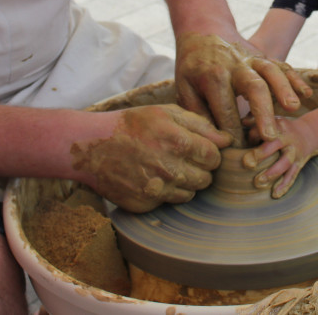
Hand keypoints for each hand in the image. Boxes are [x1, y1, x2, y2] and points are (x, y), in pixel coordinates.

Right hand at [69, 105, 230, 212]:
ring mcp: (156, 190)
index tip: (200, 148)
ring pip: (190, 193)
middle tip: (183, 157)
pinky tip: (153, 177)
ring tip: (167, 166)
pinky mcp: (144, 204)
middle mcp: (169, 169)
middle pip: (206, 178)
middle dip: (200, 168)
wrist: (91, 147)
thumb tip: (226, 139)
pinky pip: (170, 202)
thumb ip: (199, 124)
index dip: (210, 153)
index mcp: (177, 142)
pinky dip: (167, 192)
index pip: (214, 157)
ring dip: (185, 182)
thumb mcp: (165, 112)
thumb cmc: (130, 125)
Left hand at [175, 32, 311, 146]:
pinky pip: (282, 65)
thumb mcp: (184, 87)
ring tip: (294, 108)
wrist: (203, 30)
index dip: (233, 133)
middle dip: (263, 112)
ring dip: (284, 89)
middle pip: (253, 87)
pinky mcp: (263, 56)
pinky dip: (295, 78)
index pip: (225, 110)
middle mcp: (235, 65)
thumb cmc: (193, 66)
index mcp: (213, 76)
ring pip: (272, 72)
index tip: (240, 151)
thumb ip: (198, 113)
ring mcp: (252, 59)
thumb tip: (215, 139)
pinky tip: (306, 93)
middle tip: (270, 136)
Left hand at [242, 116, 317, 198]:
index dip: (254, 135)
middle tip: (247, 163)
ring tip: (258, 182)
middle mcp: (287, 139)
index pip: (264, 130)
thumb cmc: (282, 129)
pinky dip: (284, 186)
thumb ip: (256, 121)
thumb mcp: (272, 121)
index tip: (247, 142)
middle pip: (275, 145)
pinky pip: (292, 176)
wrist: (309, 134)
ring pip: (284, 163)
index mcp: (278, 126)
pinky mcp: (299, 164)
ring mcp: (294, 152)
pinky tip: (275, 194)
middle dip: (261, 154)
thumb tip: (242, 121)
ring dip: (271, 173)